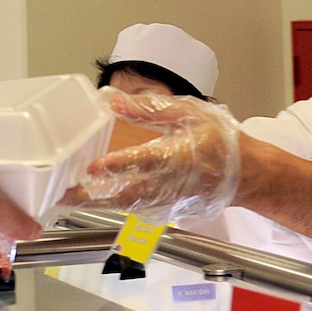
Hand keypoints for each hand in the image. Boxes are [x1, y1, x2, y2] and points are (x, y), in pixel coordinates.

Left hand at [61, 88, 241, 217]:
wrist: (246, 175)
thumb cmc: (220, 140)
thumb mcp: (188, 113)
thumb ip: (147, 108)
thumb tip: (111, 100)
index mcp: (178, 156)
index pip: (144, 161)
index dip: (119, 166)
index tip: (94, 168)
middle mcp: (171, 184)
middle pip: (128, 194)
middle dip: (94, 197)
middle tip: (65, 195)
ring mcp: (169, 201)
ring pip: (128, 205)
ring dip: (98, 203)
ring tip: (68, 198)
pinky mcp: (167, 211)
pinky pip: (136, 210)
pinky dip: (113, 206)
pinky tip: (92, 198)